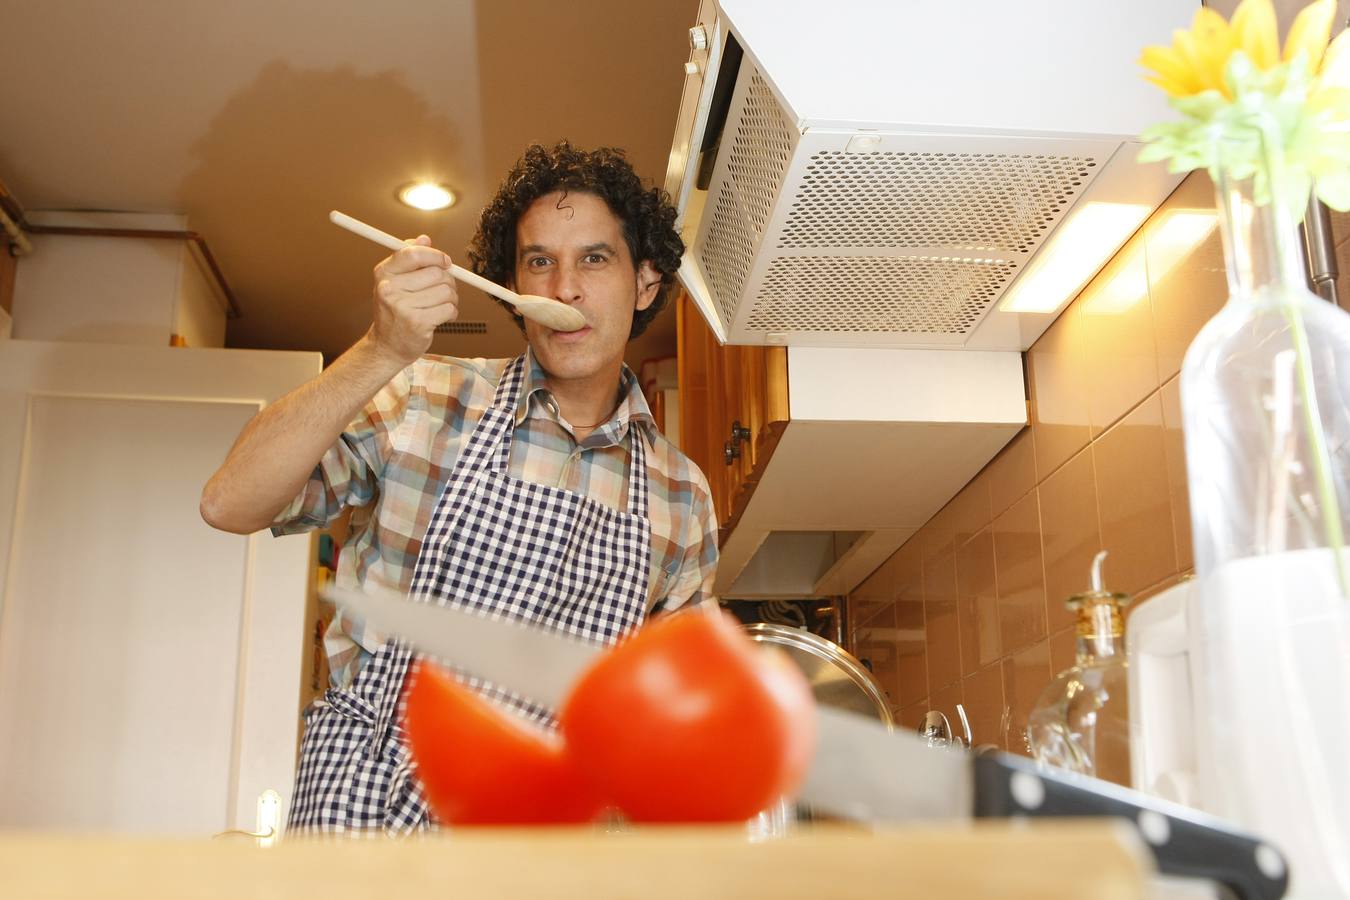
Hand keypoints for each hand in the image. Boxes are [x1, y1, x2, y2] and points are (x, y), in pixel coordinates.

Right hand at [368, 235, 458, 366]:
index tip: (444, 262)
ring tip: (440, 305)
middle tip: (444, 290)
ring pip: (446, 291)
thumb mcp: (395, 281)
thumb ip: (409, 258)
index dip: (435, 255)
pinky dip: (451, 312)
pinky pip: (449, 309)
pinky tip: (441, 317)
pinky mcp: (418, 323)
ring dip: (451, 298)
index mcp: (383, 273)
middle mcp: (389, 289)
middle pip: (436, 272)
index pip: (413, 253)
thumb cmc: (394, 311)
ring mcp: (403, 307)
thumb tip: (424, 238)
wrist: (387, 346)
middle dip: (448, 280)